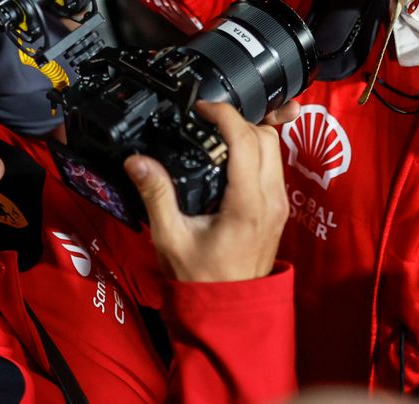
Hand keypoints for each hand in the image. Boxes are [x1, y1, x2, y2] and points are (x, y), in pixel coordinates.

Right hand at [125, 100, 289, 283]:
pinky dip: (256, 151)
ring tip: (217, 135)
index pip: (246, 141)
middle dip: (237, 120)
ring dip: (249, 134)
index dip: (224, 115)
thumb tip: (138, 162)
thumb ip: (156, 196)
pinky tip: (230, 157)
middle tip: (207, 121)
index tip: (202, 109)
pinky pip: (274, 166)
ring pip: (274, 149)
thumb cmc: (202, 279)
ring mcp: (279, 205)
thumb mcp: (171, 238)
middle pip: (266, 137)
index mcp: (247, 205)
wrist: (229, 309)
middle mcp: (271, 201)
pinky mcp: (278, 209)